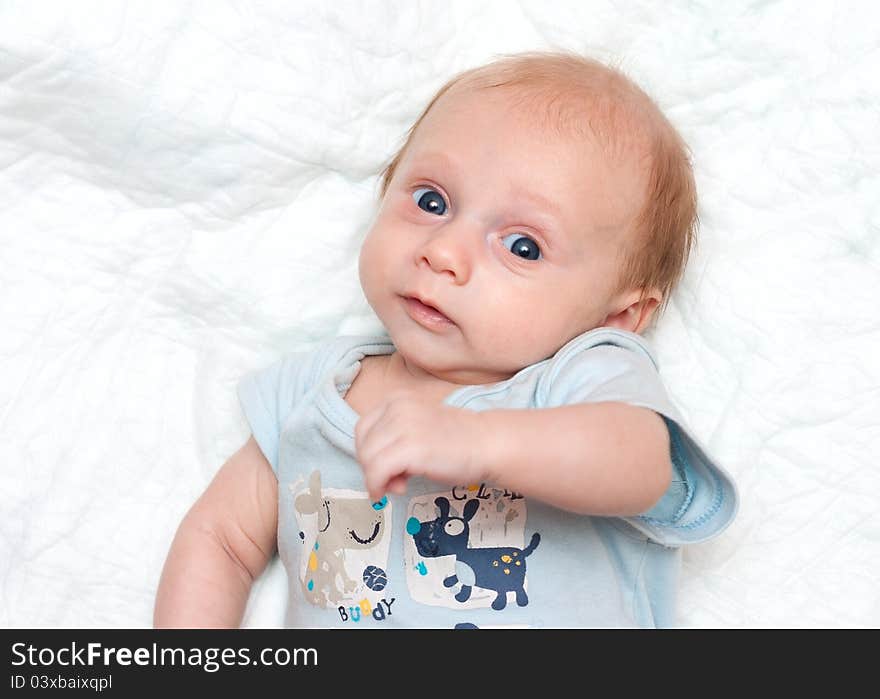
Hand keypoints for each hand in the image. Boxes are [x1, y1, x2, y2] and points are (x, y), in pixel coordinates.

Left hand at [354, 390, 488, 500]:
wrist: (487, 443)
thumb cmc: (457, 440)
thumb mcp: (418, 427)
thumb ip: (394, 439)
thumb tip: (375, 467)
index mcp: (397, 400)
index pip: (363, 429)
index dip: (370, 452)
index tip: (385, 466)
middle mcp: (396, 408)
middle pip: (363, 445)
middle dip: (373, 467)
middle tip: (394, 479)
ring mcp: (402, 426)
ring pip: (368, 460)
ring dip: (378, 479)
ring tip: (399, 484)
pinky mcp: (409, 448)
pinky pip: (377, 472)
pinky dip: (378, 486)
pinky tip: (395, 490)